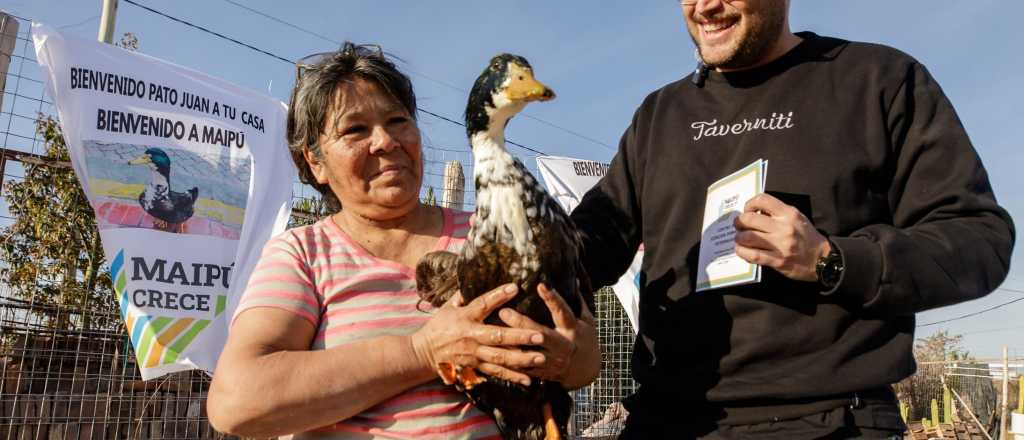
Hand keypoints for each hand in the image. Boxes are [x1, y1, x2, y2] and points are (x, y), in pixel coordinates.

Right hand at [410, 284, 544, 385]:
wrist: (424, 352)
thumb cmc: (438, 326)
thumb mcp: (447, 307)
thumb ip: (463, 294)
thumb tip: (473, 277)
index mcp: (465, 317)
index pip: (483, 304)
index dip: (499, 296)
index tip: (515, 288)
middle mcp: (471, 336)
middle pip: (498, 336)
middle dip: (519, 336)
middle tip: (539, 335)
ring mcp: (475, 354)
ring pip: (500, 358)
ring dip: (521, 359)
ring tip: (540, 358)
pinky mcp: (476, 366)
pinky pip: (497, 372)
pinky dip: (513, 376)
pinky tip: (529, 379)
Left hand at [496, 284, 598, 387]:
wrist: (585, 371)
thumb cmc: (585, 340)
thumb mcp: (588, 321)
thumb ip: (579, 302)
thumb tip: (576, 279)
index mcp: (573, 330)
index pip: (562, 312)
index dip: (552, 299)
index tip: (541, 285)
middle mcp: (562, 346)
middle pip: (541, 334)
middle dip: (522, 324)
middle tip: (504, 312)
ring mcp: (552, 361)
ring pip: (529, 354)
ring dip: (511, 345)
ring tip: (493, 334)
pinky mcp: (542, 372)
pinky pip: (523, 368)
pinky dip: (510, 362)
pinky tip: (495, 353)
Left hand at [733, 193, 830, 281]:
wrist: (823, 259)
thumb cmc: (807, 237)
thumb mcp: (797, 218)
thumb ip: (778, 213)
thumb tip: (754, 212)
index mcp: (788, 214)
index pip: (762, 200)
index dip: (749, 204)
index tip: (747, 211)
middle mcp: (783, 227)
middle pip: (749, 219)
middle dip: (739, 222)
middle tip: (740, 226)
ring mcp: (780, 245)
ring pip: (747, 237)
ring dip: (739, 238)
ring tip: (741, 239)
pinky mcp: (777, 261)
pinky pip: (753, 255)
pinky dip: (742, 252)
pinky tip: (742, 250)